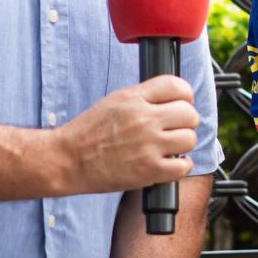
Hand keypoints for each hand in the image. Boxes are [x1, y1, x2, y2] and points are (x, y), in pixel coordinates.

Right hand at [58, 78, 197, 194]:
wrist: (68, 160)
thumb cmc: (88, 132)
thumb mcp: (114, 102)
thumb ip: (143, 97)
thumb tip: (172, 99)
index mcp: (133, 98)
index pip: (176, 86)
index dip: (184, 95)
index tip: (180, 103)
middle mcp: (144, 119)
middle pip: (189, 113)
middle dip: (184, 121)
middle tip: (174, 128)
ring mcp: (148, 145)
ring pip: (189, 139)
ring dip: (182, 144)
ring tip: (169, 146)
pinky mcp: (149, 171)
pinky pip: (183, 166)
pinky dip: (179, 166)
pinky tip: (168, 163)